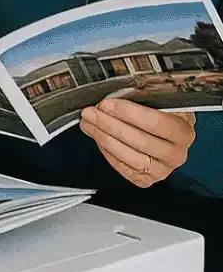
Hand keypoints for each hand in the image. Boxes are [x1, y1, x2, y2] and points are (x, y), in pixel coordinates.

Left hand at [80, 98, 195, 187]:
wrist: (165, 130)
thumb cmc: (158, 112)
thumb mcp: (156, 98)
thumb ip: (140, 95)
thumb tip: (115, 92)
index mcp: (183, 130)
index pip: (156, 123)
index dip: (128, 113)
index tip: (106, 104)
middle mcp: (177, 153)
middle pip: (141, 142)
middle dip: (110, 125)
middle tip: (91, 113)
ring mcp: (163, 169)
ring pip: (132, 158)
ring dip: (105, 139)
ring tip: (89, 124)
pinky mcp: (149, 178)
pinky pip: (126, 170)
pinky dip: (109, 154)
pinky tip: (98, 138)